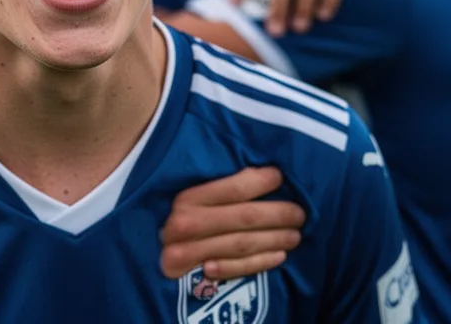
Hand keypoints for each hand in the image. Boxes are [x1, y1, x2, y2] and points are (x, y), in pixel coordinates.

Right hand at [160, 167, 305, 280]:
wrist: (150, 260)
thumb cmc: (180, 221)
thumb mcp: (191, 198)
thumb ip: (219, 189)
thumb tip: (259, 172)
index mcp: (187, 197)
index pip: (234, 188)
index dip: (262, 182)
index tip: (280, 178)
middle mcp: (186, 223)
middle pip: (245, 217)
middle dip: (278, 215)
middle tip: (300, 214)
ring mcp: (188, 252)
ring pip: (244, 244)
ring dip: (276, 239)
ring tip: (296, 234)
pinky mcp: (194, 277)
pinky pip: (237, 269)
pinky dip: (262, 261)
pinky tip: (280, 255)